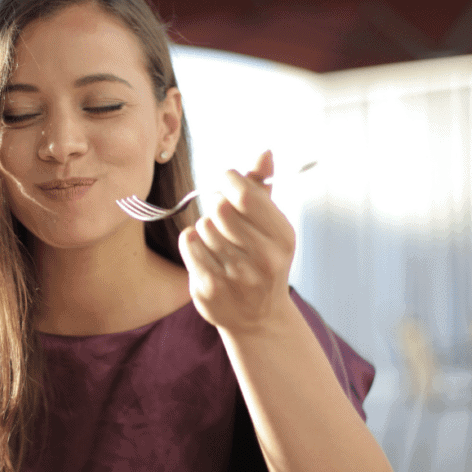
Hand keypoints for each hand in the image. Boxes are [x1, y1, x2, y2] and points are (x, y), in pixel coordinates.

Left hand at [178, 150, 295, 333]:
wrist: (258, 318)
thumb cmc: (263, 261)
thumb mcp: (272, 226)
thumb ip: (263, 188)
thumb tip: (264, 152)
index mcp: (282, 237)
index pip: (245, 194)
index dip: (228, 180)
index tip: (226, 181)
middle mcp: (263, 258)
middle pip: (219, 208)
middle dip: (216, 206)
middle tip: (222, 216)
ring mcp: (236, 276)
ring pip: (203, 226)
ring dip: (206, 228)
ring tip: (219, 243)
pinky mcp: (210, 288)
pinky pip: (189, 243)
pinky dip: (193, 242)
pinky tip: (206, 253)